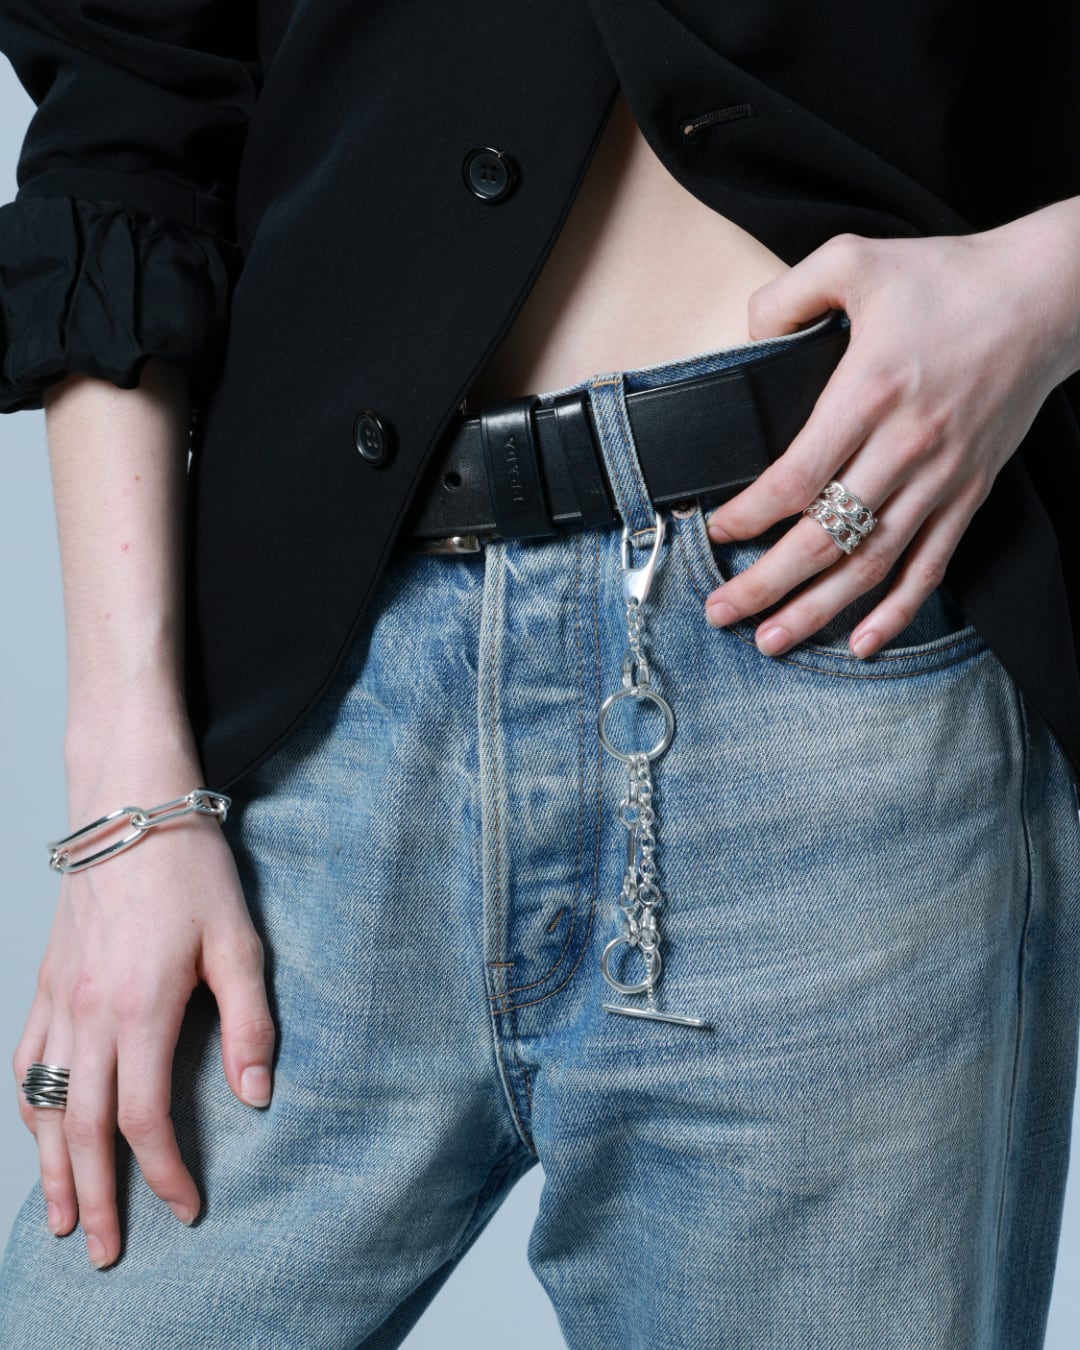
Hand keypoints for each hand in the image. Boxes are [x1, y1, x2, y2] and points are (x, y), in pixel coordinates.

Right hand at [12, 769, 274, 1269]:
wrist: (130, 808)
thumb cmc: (191, 868)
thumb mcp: (239, 940)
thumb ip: (249, 1022)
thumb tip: (256, 1096)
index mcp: (142, 1007)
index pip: (144, 1117)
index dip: (165, 1172)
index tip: (187, 1208)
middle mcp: (90, 1012)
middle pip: (82, 1129)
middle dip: (98, 1196)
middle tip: (108, 1251)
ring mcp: (60, 998)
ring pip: (43, 1104)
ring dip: (51, 1168)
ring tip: (64, 1217)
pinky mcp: (47, 980)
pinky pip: (26, 1060)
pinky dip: (28, 1108)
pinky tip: (38, 1132)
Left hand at [703, 210, 1079, 657]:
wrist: (1047, 296)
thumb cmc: (948, 279)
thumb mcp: (854, 260)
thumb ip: (786, 296)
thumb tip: (747, 338)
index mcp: (870, 392)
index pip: (794, 478)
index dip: (746, 517)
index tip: (713, 531)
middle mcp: (906, 445)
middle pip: (823, 536)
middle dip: (764, 583)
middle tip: (719, 610)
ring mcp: (941, 477)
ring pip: (871, 564)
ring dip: (817, 610)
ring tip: (771, 641)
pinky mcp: (969, 493)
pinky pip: (931, 566)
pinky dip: (898, 610)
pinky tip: (864, 642)